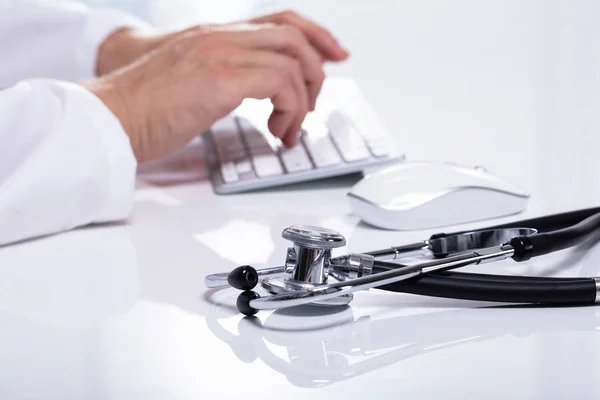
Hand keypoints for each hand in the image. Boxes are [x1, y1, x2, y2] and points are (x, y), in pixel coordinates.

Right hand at [86, 19, 346, 161]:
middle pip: (294, 35)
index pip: (280, 20)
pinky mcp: (221, 78)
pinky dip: (292, 109)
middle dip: (317, 72)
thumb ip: (223, 75)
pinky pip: (282, 82)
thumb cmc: (143, 109)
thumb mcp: (189, 80)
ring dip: (304, 98)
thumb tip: (254, 92)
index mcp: (213, 35)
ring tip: (289, 128)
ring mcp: (220, 53)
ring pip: (293, 59)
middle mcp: (220, 36)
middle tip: (312, 106)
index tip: (335, 56)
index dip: (316, 34)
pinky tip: (277, 131)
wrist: (109, 118)